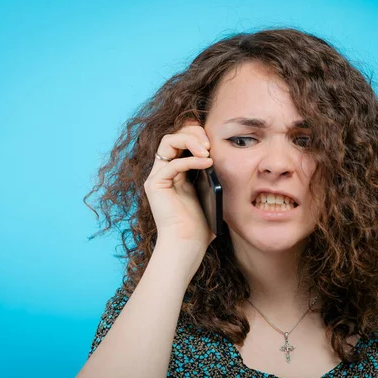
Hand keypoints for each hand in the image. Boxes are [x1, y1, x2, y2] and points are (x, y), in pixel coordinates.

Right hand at [143, 119, 214, 250]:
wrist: (187, 245)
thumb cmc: (200, 225)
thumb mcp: (211, 192)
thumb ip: (211, 173)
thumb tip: (222, 153)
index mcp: (177, 172)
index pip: (182, 140)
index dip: (197, 134)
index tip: (215, 141)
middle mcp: (163, 171)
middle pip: (173, 135)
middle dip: (193, 132)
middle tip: (210, 142)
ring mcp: (157, 177)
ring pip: (168, 142)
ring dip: (189, 140)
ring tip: (207, 150)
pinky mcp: (155, 185)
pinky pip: (172, 163)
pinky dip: (191, 160)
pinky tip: (207, 163)